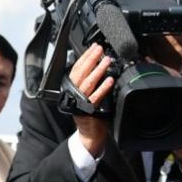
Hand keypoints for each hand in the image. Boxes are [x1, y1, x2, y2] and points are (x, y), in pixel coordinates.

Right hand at [68, 43, 115, 157]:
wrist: (90, 134)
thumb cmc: (90, 113)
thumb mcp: (87, 94)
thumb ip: (89, 81)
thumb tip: (97, 64)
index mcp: (72, 88)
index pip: (76, 69)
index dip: (85, 57)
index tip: (93, 47)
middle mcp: (73, 94)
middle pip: (80, 73)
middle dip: (90, 59)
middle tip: (99, 49)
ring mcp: (79, 103)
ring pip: (87, 83)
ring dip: (97, 70)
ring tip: (106, 61)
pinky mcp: (87, 111)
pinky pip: (95, 97)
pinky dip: (102, 88)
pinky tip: (110, 80)